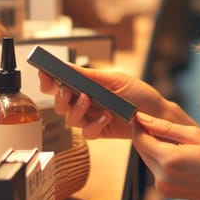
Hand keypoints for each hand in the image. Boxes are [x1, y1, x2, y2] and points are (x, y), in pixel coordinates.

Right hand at [38, 65, 180, 138]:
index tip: (43, 74)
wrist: (156, 112)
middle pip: (61, 104)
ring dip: (77, 110)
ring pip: (70, 119)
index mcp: (87, 86)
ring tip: (88, 101)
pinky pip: (87, 133)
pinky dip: (94, 125)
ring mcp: (91, 118)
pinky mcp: (100, 131)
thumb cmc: (138, 93)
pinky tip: (106, 116)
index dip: (48, 80)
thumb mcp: (115, 79)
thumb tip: (67, 67)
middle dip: (61, 98)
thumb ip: (90, 76)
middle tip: (68, 90)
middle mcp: (86, 103)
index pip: (61, 84)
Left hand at [132, 112, 199, 199]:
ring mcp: (164, 188)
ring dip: (154, 147)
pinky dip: (161, 159)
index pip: (140, 139)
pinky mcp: (168, 193)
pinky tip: (177, 152)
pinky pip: (157, 171)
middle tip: (155, 120)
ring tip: (171, 137)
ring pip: (149, 160)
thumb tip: (143, 118)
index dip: (137, 124)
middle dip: (145, 135)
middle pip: (142, 151)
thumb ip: (165, 127)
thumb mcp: (195, 135)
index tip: (140, 112)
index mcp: (169, 160)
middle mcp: (162, 177)